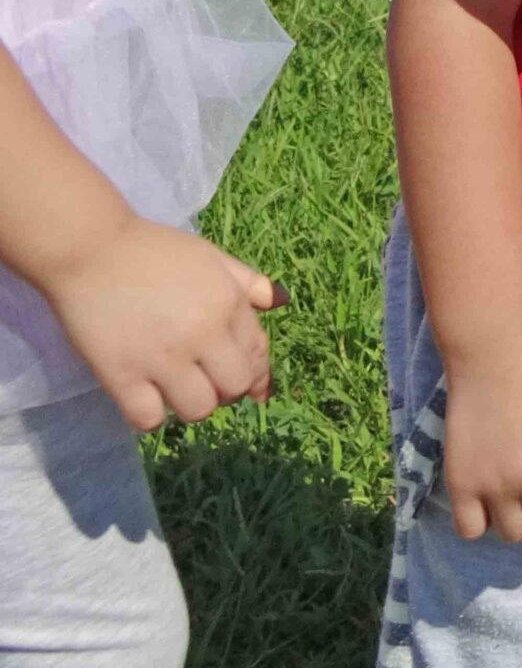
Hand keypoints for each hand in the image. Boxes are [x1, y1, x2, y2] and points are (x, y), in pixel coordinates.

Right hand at [38, 214, 282, 430]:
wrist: (91, 250)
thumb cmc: (154, 251)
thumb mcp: (211, 256)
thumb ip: (249, 281)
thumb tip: (281, 303)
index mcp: (228, 303)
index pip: (258, 354)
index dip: (257, 374)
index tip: (252, 387)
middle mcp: (203, 334)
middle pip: (234, 387)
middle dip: (227, 390)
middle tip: (206, 380)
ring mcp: (163, 358)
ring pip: (198, 410)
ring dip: (192, 405)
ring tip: (176, 389)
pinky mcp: (122, 376)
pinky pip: (149, 419)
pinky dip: (151, 416)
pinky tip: (146, 398)